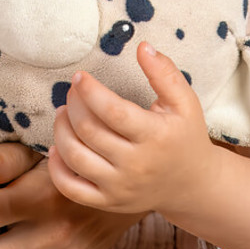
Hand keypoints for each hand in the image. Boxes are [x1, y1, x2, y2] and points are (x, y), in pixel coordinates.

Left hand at [47, 43, 216, 215]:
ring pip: (75, 157)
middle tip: (73, 91)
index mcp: (155, 137)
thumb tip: (142, 46)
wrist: (193, 185)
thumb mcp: (185, 102)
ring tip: (64, 112)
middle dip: (72, 104)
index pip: (112, 111)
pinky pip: (71, 188)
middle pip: (88, 130)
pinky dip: (56, 167)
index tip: (80, 76)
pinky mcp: (108, 202)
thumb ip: (164, 73)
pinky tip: (58, 147)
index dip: (89, 90)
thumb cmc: (185, 137)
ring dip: (61, 129)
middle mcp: (136, 165)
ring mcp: (120, 187)